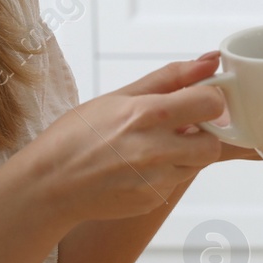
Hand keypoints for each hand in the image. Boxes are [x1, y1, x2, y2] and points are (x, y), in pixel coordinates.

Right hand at [7, 54, 230, 225]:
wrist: (48, 184)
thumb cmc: (77, 135)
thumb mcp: (119, 96)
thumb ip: (170, 78)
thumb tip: (210, 61)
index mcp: (146, 115)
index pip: (211, 103)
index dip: (209, 101)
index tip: (197, 101)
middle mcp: (154, 149)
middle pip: (214, 142)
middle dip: (204, 134)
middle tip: (180, 129)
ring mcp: (155, 180)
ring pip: (197, 164)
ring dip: (186, 154)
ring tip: (153, 148)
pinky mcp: (152, 201)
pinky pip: (176, 183)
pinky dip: (166, 174)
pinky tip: (137, 168)